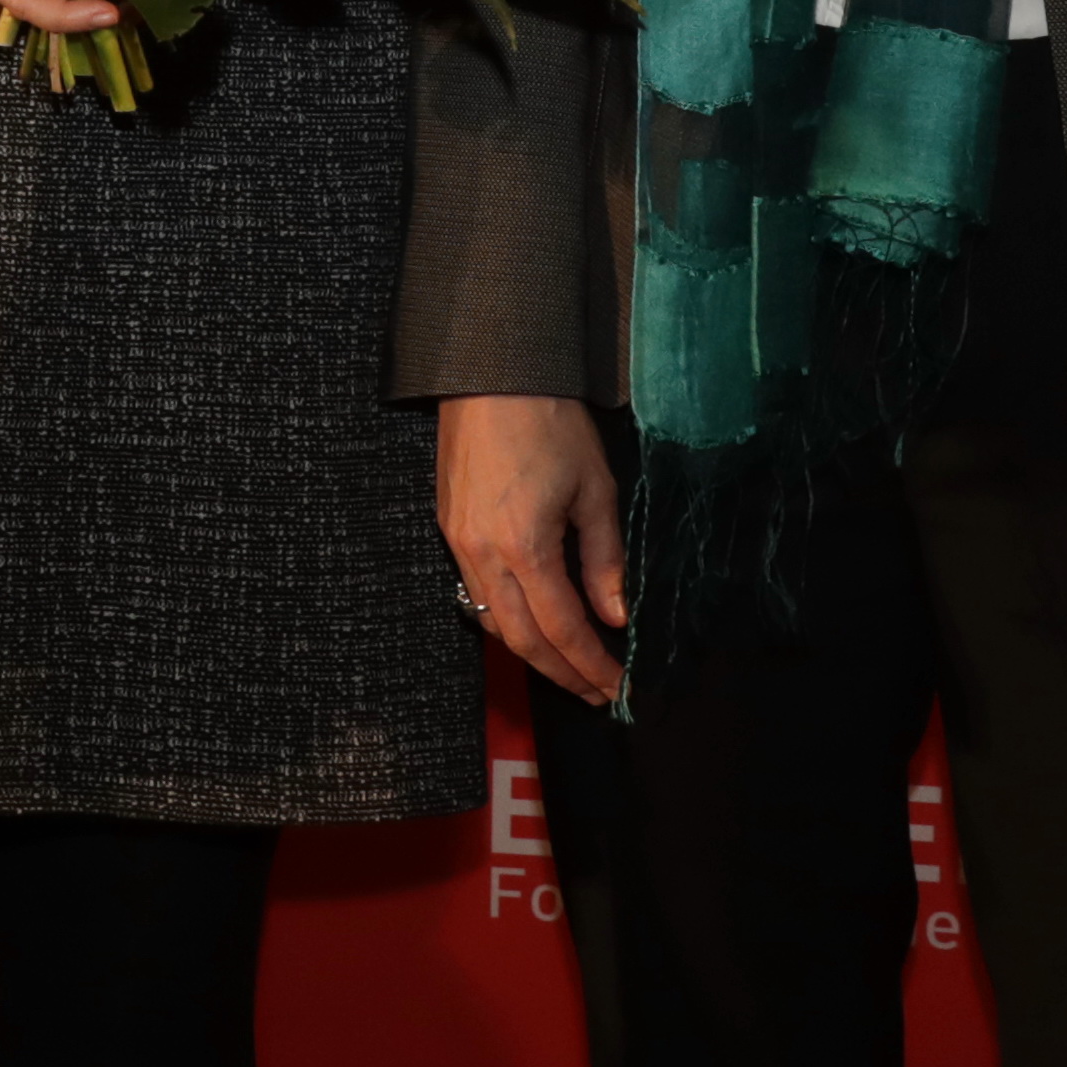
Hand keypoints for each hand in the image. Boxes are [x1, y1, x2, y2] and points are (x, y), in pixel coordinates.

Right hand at [438, 392, 628, 709]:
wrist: (492, 374)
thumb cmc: (550, 421)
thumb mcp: (596, 488)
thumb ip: (605, 559)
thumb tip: (615, 615)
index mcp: (524, 546)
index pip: (562, 628)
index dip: (590, 664)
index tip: (616, 686)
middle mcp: (482, 554)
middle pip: (521, 640)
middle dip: (560, 673)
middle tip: (594, 692)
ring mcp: (459, 543)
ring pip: (493, 621)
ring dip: (532, 652)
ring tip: (568, 666)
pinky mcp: (449, 527)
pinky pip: (475, 592)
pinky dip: (506, 619)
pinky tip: (533, 622)